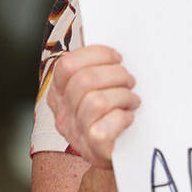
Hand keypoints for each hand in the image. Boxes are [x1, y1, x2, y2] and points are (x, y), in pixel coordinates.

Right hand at [47, 45, 139, 169]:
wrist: (120, 155)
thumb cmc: (112, 114)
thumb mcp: (98, 89)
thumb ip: (96, 67)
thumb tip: (103, 36)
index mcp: (59, 94)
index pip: (67, 65)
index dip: (96, 54)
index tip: (117, 57)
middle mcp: (62, 113)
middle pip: (85, 81)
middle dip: (116, 75)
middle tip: (130, 81)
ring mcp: (76, 133)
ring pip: (96, 102)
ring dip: (123, 96)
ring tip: (132, 100)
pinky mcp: (93, 150)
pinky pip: (104, 129)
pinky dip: (122, 119)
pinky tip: (128, 118)